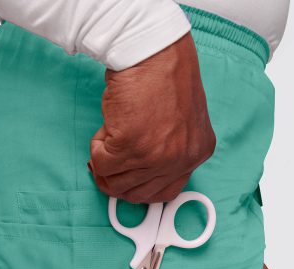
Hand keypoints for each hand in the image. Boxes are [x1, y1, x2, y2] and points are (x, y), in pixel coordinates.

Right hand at [88, 33, 215, 202]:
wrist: (151, 49)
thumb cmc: (163, 76)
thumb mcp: (180, 121)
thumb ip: (165, 149)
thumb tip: (134, 172)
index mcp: (196, 153)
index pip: (165, 192)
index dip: (138, 187)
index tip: (125, 177)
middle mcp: (180, 160)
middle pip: (137, 193)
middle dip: (116, 180)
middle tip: (106, 162)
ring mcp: (156, 156)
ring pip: (116, 182)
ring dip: (105, 164)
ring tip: (109, 138)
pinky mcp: (131, 145)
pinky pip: (102, 163)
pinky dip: (97, 149)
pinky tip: (107, 128)